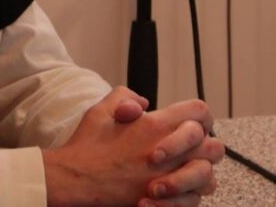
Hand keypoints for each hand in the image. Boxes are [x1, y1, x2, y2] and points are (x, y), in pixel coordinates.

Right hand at [42, 87, 223, 206]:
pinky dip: (188, 196)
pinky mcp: (167, 203)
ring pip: (209, 178)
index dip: (196, 113)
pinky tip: (171, 190)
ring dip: (198, 173)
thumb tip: (143, 103)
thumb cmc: (88, 145)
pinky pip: (195, 201)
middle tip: (187, 146)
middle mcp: (170, 154)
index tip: (184, 119)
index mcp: (156, 126)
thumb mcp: (101, 109)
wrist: (78, 181)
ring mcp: (170, 180)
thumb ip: (125, 96)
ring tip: (180, 169)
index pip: (199, 112)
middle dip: (204, 145)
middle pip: (214, 147)